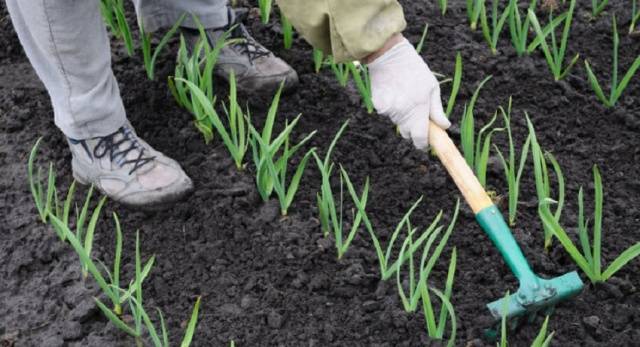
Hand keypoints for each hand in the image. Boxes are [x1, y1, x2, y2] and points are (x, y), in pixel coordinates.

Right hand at [366, 35, 450, 149]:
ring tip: (404, 97)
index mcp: (419, 109)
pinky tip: (393, 94)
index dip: (422, 143)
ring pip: (397, 123)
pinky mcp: (379, 106)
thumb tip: (444, 126)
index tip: (425, 143)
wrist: (389, 56)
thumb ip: (437, 110)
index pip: (420, 137)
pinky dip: (391, 108)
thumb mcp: (431, 87)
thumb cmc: (414, 70)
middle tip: (416, 115)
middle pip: (407, 133)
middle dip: (413, 129)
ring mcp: (390, 110)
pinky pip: (387, 114)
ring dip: (402, 117)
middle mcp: (403, 113)